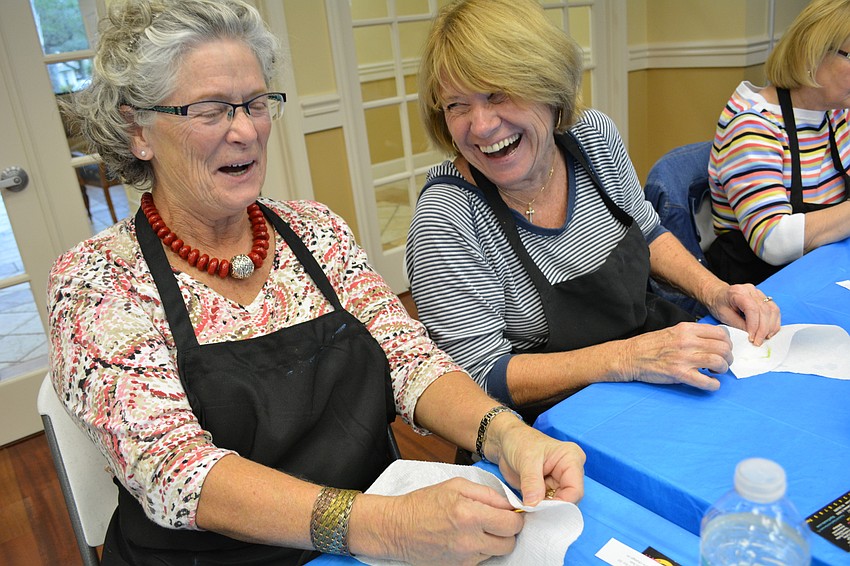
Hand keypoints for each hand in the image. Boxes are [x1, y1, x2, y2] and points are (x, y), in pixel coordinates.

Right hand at [379, 478, 523, 564]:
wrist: (397, 528)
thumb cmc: (424, 503)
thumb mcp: (455, 485)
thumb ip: (487, 493)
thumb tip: (509, 504)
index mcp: (470, 514)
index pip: (512, 523)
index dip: (515, 517)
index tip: (509, 513)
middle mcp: (470, 540)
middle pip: (509, 542)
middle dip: (508, 531)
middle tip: (496, 521)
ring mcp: (465, 558)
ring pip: (497, 553)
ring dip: (494, 541)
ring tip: (478, 529)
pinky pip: (481, 560)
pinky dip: (479, 550)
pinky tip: (466, 539)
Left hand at [484, 416, 584, 506]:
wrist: (504, 441)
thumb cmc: (518, 441)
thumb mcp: (526, 460)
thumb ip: (532, 483)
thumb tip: (534, 506)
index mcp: (571, 459)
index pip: (575, 490)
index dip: (562, 504)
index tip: (543, 511)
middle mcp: (568, 472)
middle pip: (568, 499)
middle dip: (552, 509)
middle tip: (535, 514)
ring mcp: (558, 481)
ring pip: (558, 505)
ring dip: (544, 511)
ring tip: (530, 513)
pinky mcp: (547, 489)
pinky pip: (547, 505)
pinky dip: (538, 509)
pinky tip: (528, 511)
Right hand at [617, 322, 732, 389]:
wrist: (630, 356)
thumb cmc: (650, 345)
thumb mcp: (673, 331)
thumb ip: (693, 334)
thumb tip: (714, 342)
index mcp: (686, 329)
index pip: (720, 333)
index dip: (727, 343)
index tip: (724, 349)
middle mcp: (687, 341)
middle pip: (723, 348)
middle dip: (728, 357)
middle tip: (722, 363)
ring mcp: (683, 358)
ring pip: (718, 362)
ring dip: (722, 369)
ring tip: (716, 371)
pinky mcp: (679, 374)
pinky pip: (706, 382)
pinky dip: (714, 385)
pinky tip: (711, 383)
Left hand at [703, 282, 780, 345]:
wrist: (718, 295)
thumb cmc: (719, 305)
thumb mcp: (724, 316)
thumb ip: (739, 325)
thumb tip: (753, 336)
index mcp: (738, 292)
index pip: (752, 309)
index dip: (754, 325)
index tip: (752, 338)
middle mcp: (751, 290)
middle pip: (764, 310)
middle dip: (762, 329)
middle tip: (758, 342)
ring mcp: (759, 293)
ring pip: (772, 310)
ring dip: (770, 327)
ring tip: (764, 338)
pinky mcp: (764, 298)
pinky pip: (774, 310)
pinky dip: (773, 323)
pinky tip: (768, 332)